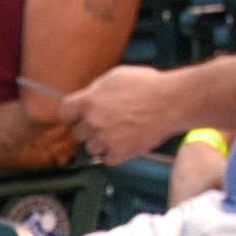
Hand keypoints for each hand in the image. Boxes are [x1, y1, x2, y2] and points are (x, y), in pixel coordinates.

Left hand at [63, 61, 196, 161]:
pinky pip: (107, 159)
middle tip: (102, 124)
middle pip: (78, 133)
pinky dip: (114, 154)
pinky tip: (123, 145)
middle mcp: (93, 122)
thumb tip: (90, 97)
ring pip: (91, 148)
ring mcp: (106, 139)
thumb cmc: (147, 85)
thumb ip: (97, 90)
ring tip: (115, 135)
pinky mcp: (120, 153)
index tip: (76, 116)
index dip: (71, 114)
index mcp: (89, 100)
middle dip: (88, 129)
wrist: (170, 102)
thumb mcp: (116, 76)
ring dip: (100, 143)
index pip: (65, 111)